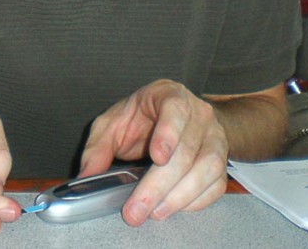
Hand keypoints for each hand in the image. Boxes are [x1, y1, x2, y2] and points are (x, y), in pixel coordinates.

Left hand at [80, 79, 228, 226]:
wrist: (174, 118)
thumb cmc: (142, 118)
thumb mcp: (113, 123)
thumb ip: (98, 147)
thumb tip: (86, 175)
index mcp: (170, 95)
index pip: (175, 109)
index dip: (168, 133)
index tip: (157, 157)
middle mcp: (198, 114)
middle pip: (187, 149)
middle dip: (160, 184)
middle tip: (138, 207)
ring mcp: (214, 137)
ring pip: (207, 167)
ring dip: (180, 195)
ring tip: (155, 212)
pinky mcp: (221, 160)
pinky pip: (216, 183)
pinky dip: (197, 200)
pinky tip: (174, 207)